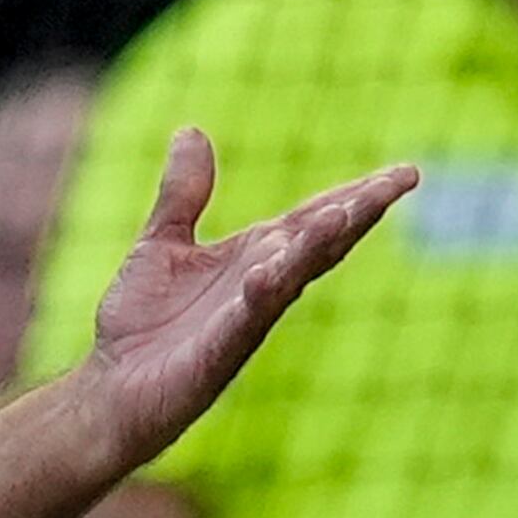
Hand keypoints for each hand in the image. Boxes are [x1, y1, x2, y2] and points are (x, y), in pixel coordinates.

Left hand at [77, 130, 414, 474]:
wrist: (112, 387)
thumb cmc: (144, 322)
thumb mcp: (162, 242)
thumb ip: (183, 193)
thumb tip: (192, 130)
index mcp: (256, 257)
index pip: (316, 220)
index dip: (357, 195)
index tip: (405, 172)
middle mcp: (262, 285)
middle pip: (321, 242)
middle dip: (359, 211)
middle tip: (400, 181)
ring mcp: (246, 319)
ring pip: (293, 276)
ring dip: (319, 244)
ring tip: (348, 210)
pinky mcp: (219, 352)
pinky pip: (246, 319)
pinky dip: (260, 294)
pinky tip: (271, 271)